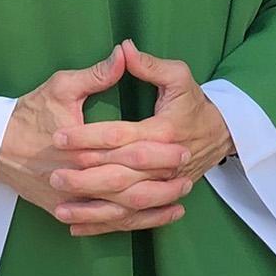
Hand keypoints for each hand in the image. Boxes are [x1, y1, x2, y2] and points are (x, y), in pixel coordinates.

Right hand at [0, 44, 178, 223]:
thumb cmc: (29, 113)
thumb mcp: (61, 86)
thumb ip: (97, 74)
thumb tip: (126, 52)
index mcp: (79, 145)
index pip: (126, 150)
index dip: (157, 149)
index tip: (183, 143)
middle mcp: (76, 177)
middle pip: (128, 185)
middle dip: (162, 182)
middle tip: (189, 172)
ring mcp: (71, 199)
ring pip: (120, 210)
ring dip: (153, 207)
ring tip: (180, 199)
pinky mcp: (66, 211)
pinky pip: (106, 223)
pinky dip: (134, 223)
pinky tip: (158, 218)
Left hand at [49, 38, 236, 237]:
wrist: (221, 133)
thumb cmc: (194, 102)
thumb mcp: (178, 76)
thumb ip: (149, 65)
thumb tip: (123, 49)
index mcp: (165, 130)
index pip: (121, 136)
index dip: (89, 137)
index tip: (59, 136)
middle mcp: (165, 163)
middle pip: (121, 175)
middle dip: (85, 178)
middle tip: (54, 175)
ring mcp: (164, 186)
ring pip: (125, 203)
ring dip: (92, 207)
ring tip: (60, 207)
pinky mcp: (161, 199)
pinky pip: (132, 219)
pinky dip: (104, 224)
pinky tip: (76, 226)